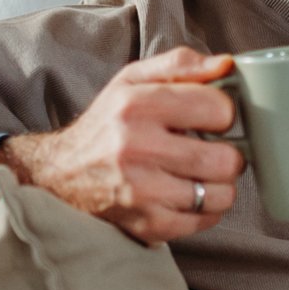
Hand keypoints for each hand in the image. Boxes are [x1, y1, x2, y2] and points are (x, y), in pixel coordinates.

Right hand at [0, 46, 244, 245]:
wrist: (58, 176)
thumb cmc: (106, 124)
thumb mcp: (131, 82)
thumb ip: (181, 65)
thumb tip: (228, 65)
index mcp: (136, 105)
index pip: (219, 109)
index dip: (225, 112)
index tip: (213, 117)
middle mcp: (136, 147)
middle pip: (226, 159)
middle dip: (230, 153)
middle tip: (214, 149)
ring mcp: (141, 191)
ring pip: (221, 194)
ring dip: (220, 184)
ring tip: (201, 174)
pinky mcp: (146, 224)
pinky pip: (205, 221)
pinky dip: (206, 209)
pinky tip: (188, 195)